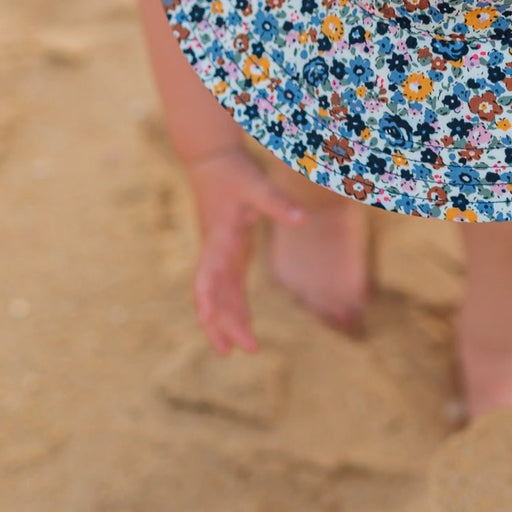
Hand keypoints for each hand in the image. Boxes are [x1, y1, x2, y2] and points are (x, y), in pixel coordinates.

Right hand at [185, 147, 305, 355]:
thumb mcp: (256, 185)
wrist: (211, 160)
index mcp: (218, 239)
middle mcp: (213, 251)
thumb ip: (278, 204)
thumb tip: (303, 219)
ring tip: (239, 350)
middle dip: (224, 323)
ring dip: (226, 321)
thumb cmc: (234, 172)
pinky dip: (234, 306)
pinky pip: (228, 286)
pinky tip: (244, 323)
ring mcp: (217, 253)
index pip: (207, 276)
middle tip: (242, 351)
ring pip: (218, 295)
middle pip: (213, 295)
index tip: (207, 320)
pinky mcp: (225, 251)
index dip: (207, 299)